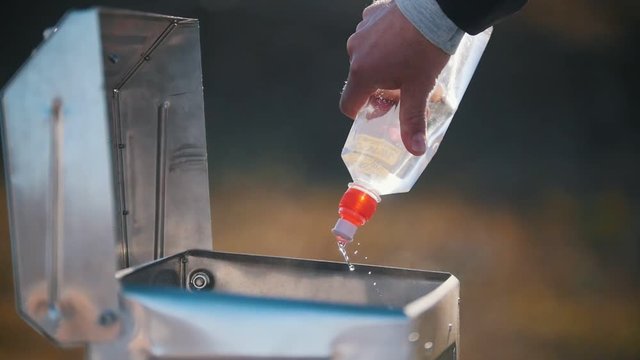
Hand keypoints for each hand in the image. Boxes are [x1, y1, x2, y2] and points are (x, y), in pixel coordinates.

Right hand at [340, 0, 449, 155]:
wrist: (436, 8)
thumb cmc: (426, 48)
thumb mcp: (420, 88)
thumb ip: (413, 121)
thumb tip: (415, 150)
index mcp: (362, 74)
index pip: (348, 105)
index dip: (363, 112)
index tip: (381, 110)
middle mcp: (355, 52)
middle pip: (360, 81)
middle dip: (378, 87)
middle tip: (404, 85)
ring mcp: (361, 31)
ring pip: (366, 57)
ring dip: (381, 63)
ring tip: (407, 58)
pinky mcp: (371, 14)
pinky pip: (371, 35)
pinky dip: (383, 40)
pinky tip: (403, 38)